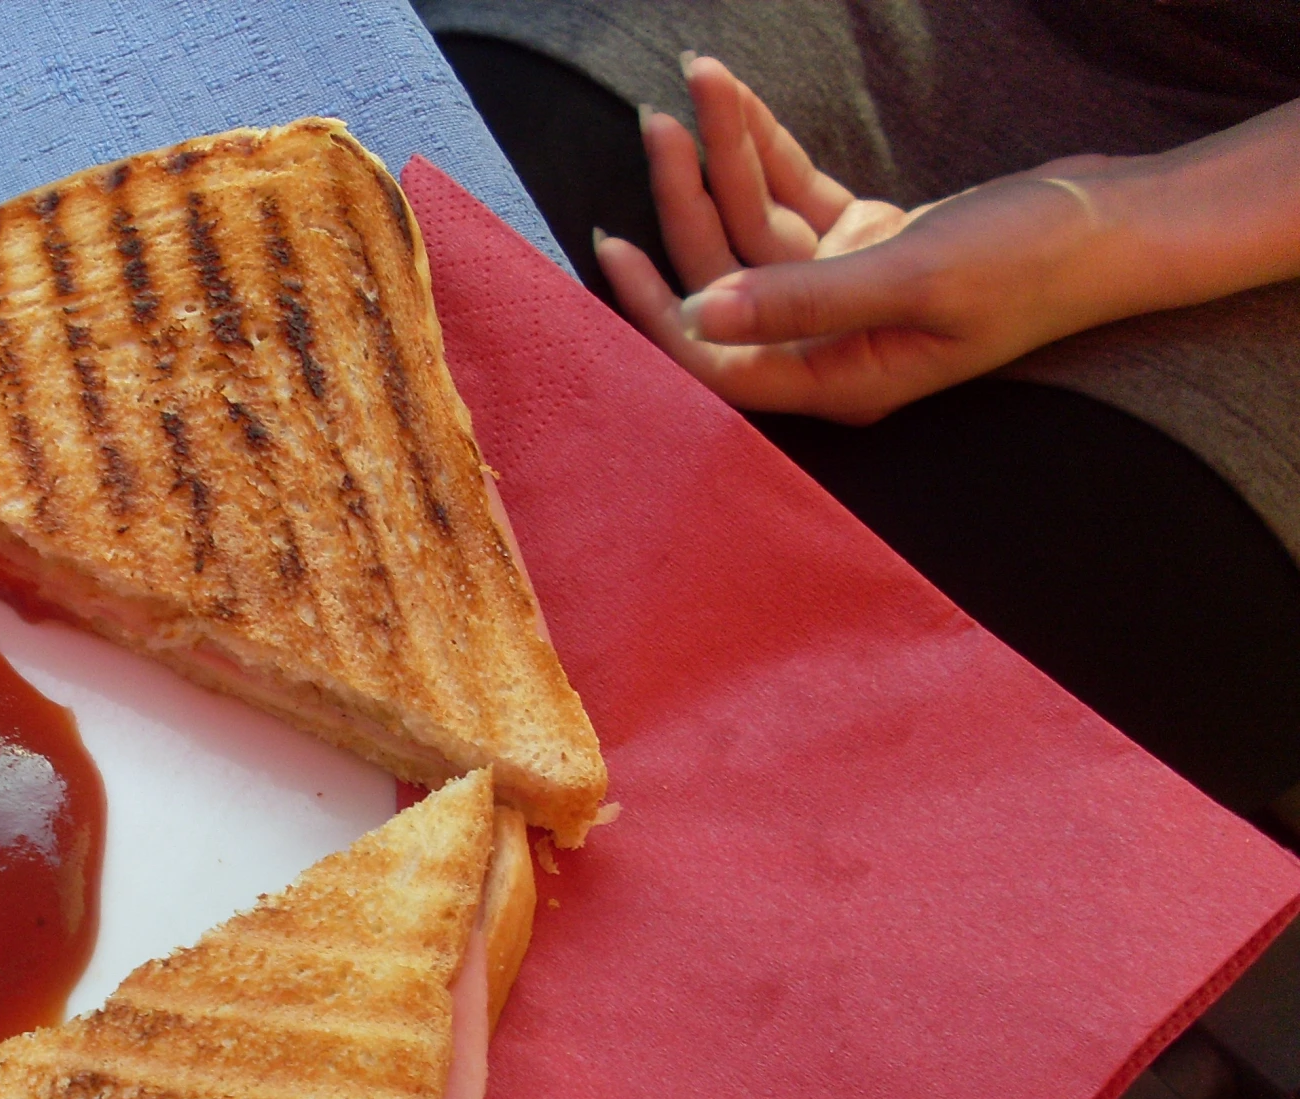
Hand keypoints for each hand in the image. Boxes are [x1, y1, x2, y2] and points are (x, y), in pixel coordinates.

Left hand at [593, 55, 1127, 422]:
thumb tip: (702, 316)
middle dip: (687, 200)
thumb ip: (803, 299)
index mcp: (835, 379)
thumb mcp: (915, 277)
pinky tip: (739, 104)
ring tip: (699, 85)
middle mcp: (829, 347)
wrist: (1118, 222)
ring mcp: (846, 297)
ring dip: (726, 159)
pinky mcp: (869, 249)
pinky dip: (769, 153)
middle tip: (657, 121)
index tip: (613, 244)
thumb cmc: (1031, 262)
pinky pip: (796, 200)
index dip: (655, 309)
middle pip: (727, 279)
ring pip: (758, 229)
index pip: (714, 360)